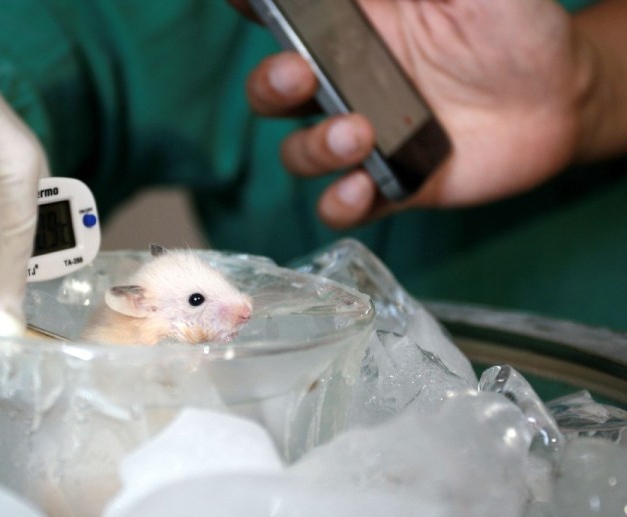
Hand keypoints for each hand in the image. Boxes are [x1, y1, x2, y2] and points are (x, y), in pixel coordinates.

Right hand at [231, 0, 591, 227]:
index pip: (283, 15)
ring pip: (299, 152)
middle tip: (297, 75)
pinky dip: (339, 203)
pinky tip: (362, 185)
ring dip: (313, 147)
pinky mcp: (388, 186)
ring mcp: (361, 137)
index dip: (253, 7)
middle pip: (272, 91)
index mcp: (352, 27)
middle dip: (268, 85)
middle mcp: (344, 83)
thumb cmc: (513, 23)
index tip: (248, 3)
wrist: (559, 96)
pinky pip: (342, 206)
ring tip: (359, 133)